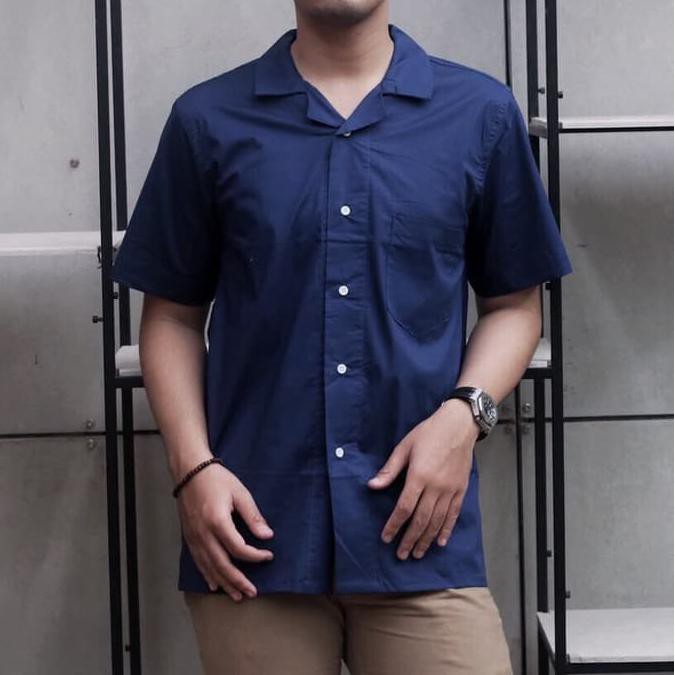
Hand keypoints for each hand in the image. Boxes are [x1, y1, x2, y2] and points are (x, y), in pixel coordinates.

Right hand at [176, 463, 273, 600]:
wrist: (189, 471)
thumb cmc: (217, 479)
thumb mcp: (240, 493)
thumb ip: (253, 516)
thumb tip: (267, 536)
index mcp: (217, 521)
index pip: (238, 548)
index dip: (255, 556)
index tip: (268, 555)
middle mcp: (203, 533)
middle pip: (222, 564)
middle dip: (238, 581)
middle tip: (252, 593)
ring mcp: (193, 537)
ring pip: (209, 567)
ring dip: (224, 583)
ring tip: (237, 596)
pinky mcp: (188, 537)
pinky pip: (198, 562)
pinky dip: (207, 575)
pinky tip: (214, 585)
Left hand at [367, 399, 479, 559]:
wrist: (458, 425)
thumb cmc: (429, 433)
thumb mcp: (404, 447)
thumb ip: (389, 470)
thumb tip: (372, 485)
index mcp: (419, 476)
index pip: (404, 508)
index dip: (394, 525)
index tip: (386, 538)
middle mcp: (436, 486)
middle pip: (421, 520)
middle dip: (410, 539)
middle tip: (401, 554)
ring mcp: (450, 489)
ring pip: (438, 521)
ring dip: (426, 539)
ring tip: (418, 553)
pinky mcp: (461, 489)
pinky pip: (454, 514)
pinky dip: (447, 530)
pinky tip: (440, 542)